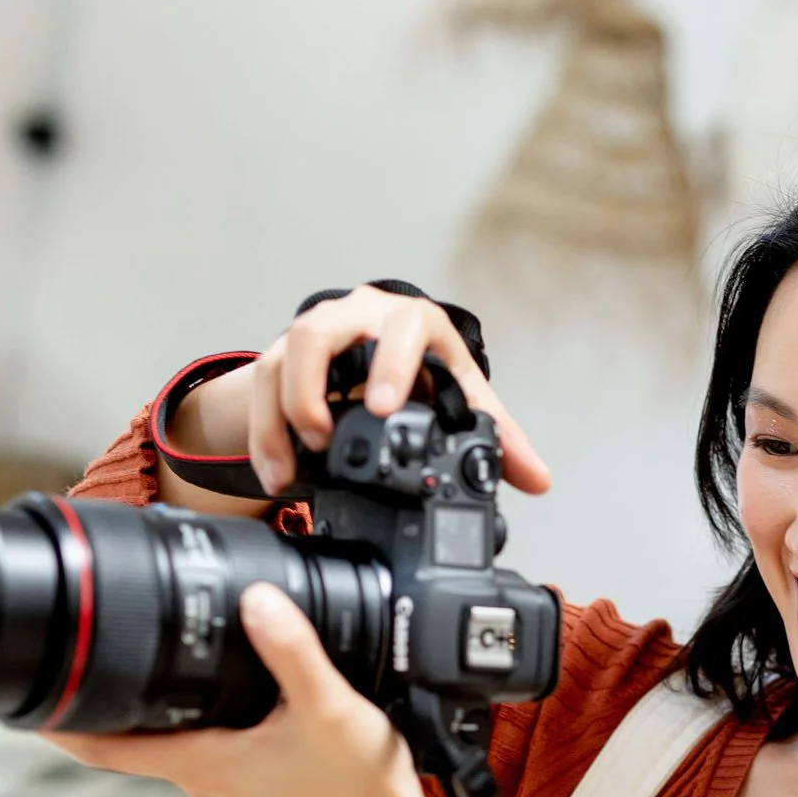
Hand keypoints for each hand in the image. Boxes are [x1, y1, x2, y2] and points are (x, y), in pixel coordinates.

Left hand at [46, 584, 450, 796]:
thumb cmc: (360, 790)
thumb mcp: (331, 709)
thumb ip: (293, 651)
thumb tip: (255, 600)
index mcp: (203, 761)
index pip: (101, 747)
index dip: (52, 721)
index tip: (18, 693)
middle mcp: (202, 775)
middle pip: (118, 739)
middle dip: (86, 701)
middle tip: (61, 656)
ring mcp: (222, 779)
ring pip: (156, 740)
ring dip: (133, 706)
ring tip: (119, 659)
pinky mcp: (246, 776)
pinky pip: (192, 741)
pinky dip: (177, 714)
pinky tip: (201, 686)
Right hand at [244, 284, 552, 497]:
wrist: (379, 348)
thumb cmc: (426, 366)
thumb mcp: (461, 394)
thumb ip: (499, 436)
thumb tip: (538, 479)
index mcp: (411, 322)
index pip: (402, 330)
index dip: (391, 364)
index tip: (383, 406)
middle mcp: (357, 317)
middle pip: (319, 332)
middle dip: (313, 387)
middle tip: (324, 438)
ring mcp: (315, 333)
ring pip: (282, 358)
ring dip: (282, 414)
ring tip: (297, 465)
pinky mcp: (280, 355)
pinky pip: (259, 387)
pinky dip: (264, 434)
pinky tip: (277, 474)